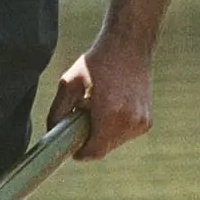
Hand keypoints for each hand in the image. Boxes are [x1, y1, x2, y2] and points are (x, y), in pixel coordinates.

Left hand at [45, 41, 152, 160]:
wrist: (129, 46)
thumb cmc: (97, 62)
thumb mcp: (69, 82)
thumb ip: (57, 111)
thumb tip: (52, 133)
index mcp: (110, 113)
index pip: (95, 151)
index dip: (81, 152)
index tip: (72, 146)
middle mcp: (130, 120)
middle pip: (104, 148)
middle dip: (90, 140)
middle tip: (82, 120)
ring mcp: (141, 122)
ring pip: (114, 143)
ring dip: (103, 134)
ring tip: (98, 109)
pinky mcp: (147, 121)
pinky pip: (125, 135)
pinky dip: (115, 129)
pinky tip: (112, 107)